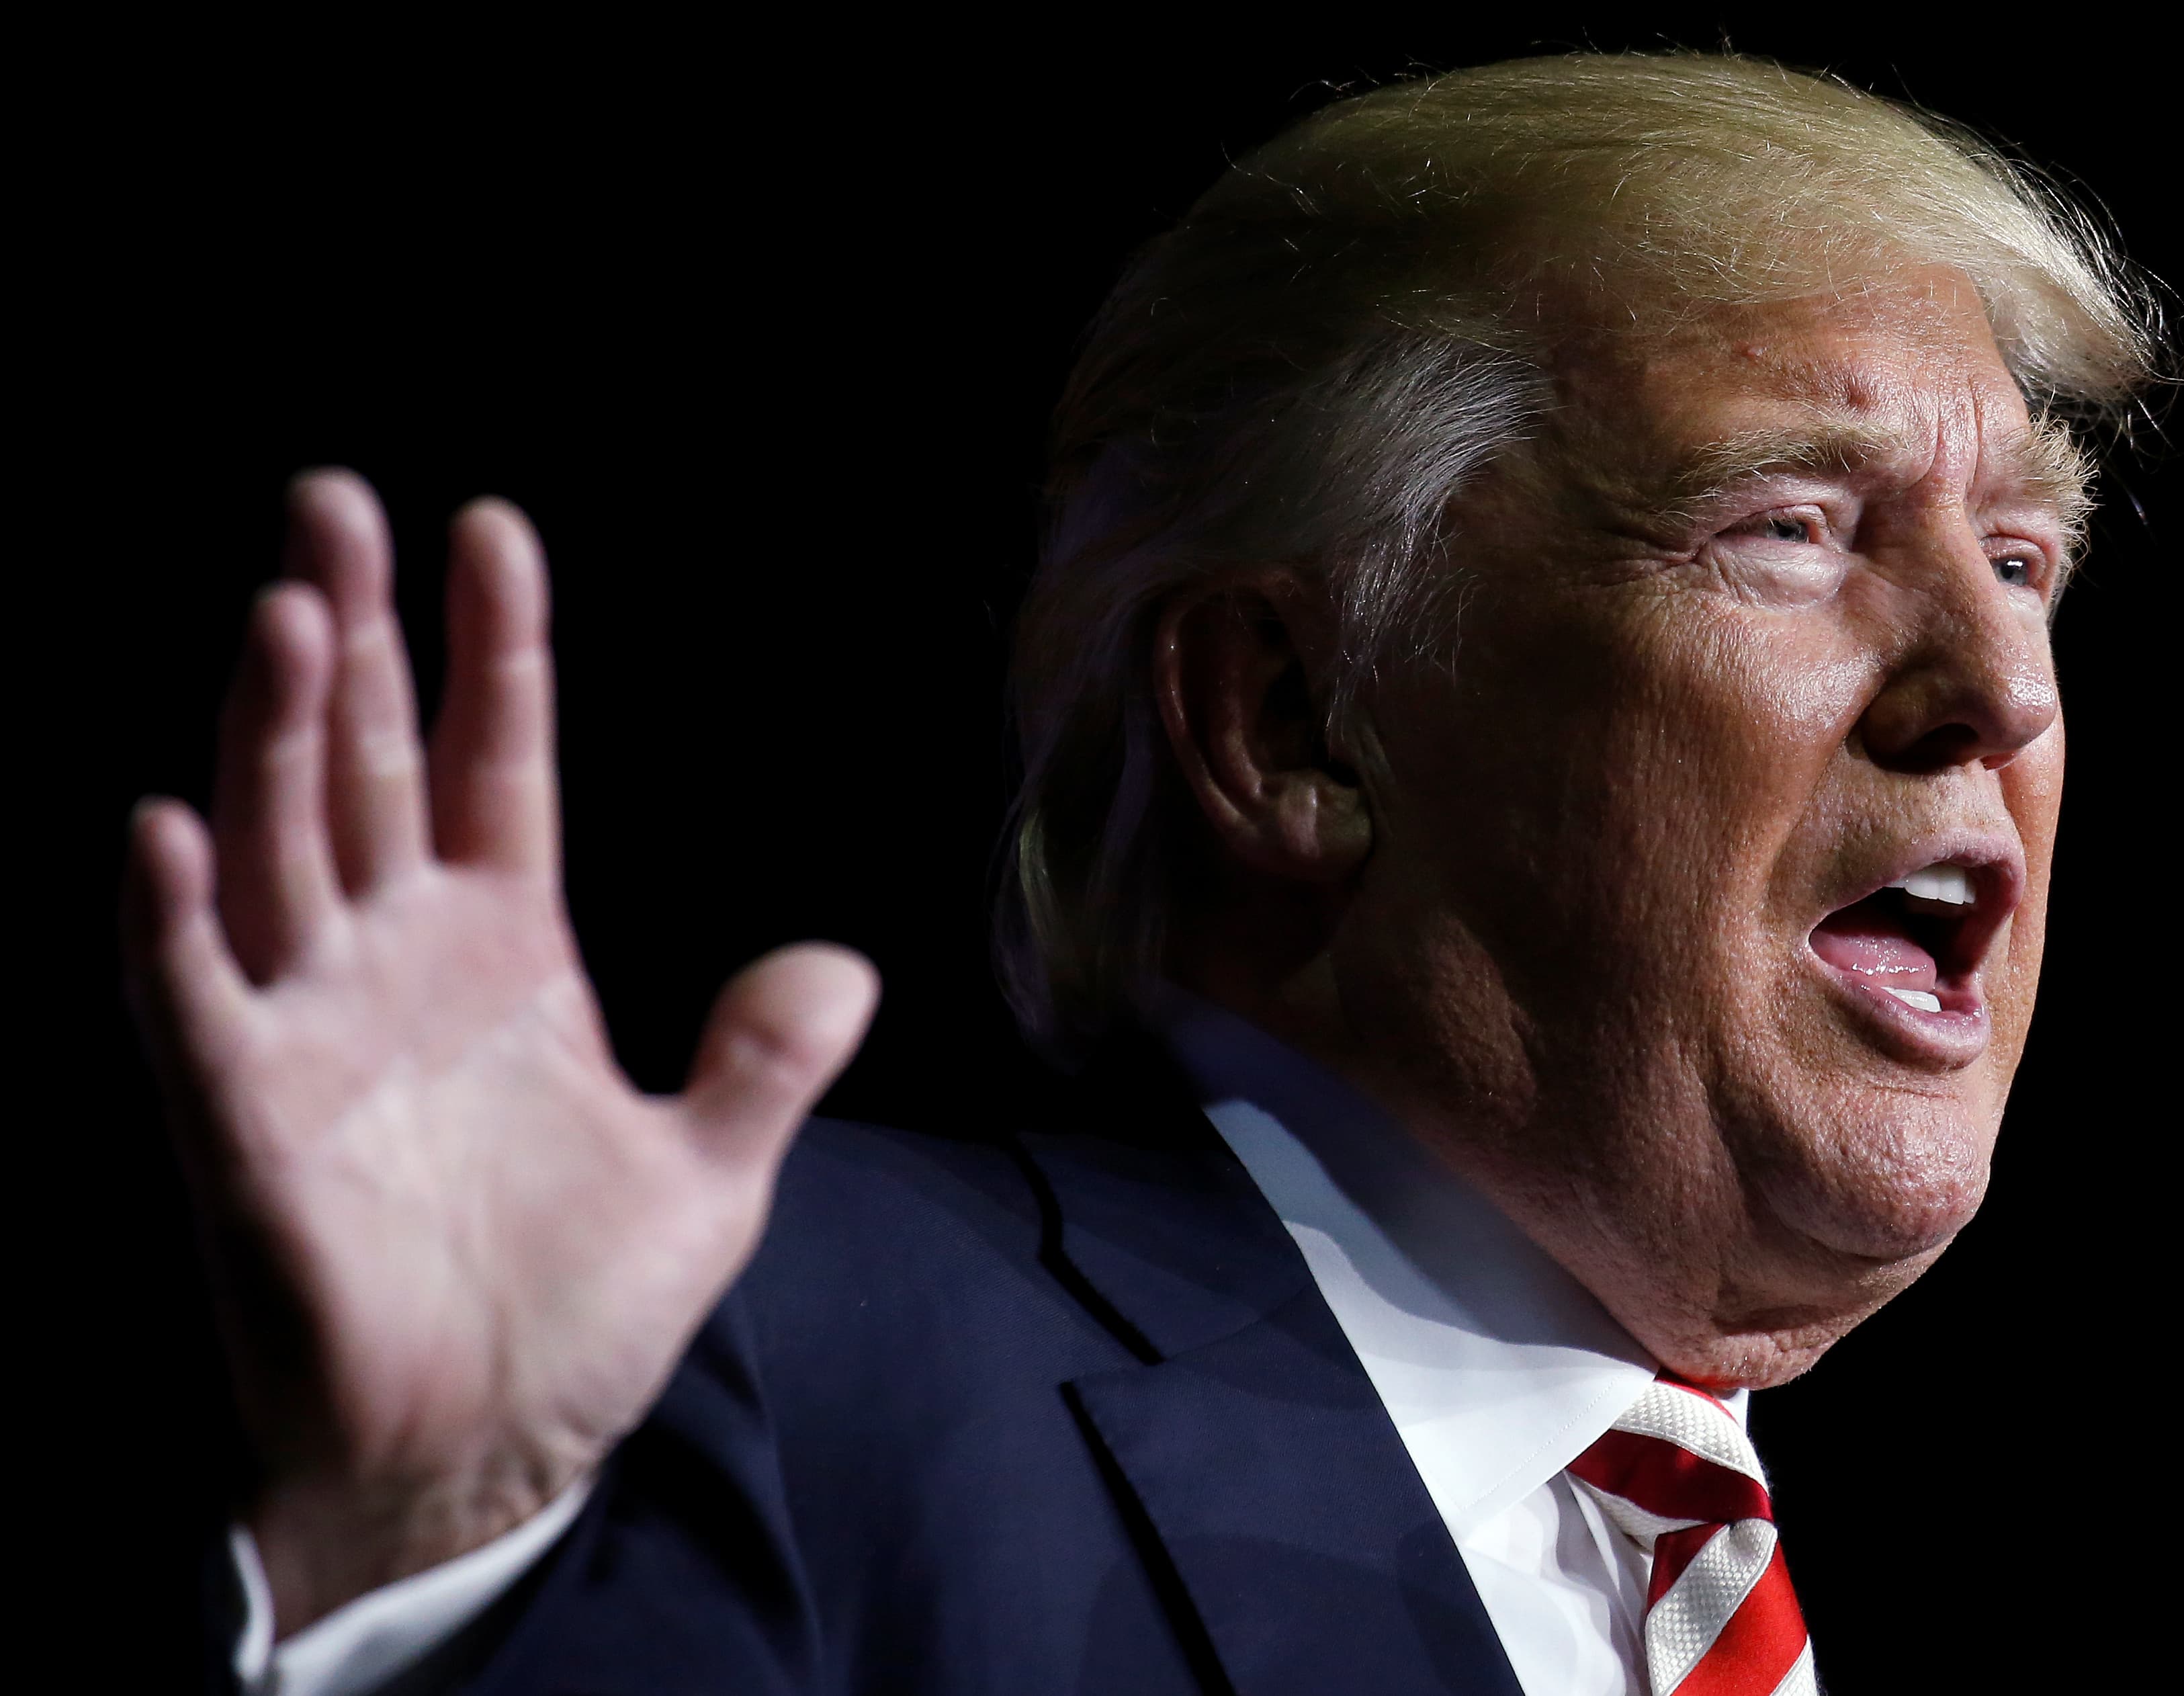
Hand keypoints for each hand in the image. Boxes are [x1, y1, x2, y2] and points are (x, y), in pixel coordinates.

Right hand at [121, 473, 877, 1634]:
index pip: (494, 763)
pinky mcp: (245, 1128)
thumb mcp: (707, 1182)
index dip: (492, 650)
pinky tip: (164, 829)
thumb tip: (842, 964)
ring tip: (287, 609)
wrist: (486, 1459)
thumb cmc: (576, 1321)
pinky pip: (195, 1008)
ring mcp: (313, 1036)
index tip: (491, 528)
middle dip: (353, 633)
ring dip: (272, 735)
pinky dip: (175, 927)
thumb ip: (764, 1065)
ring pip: (279, 849)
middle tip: (333, 496)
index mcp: (507, 955)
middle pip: (366, 765)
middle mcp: (398, 967)